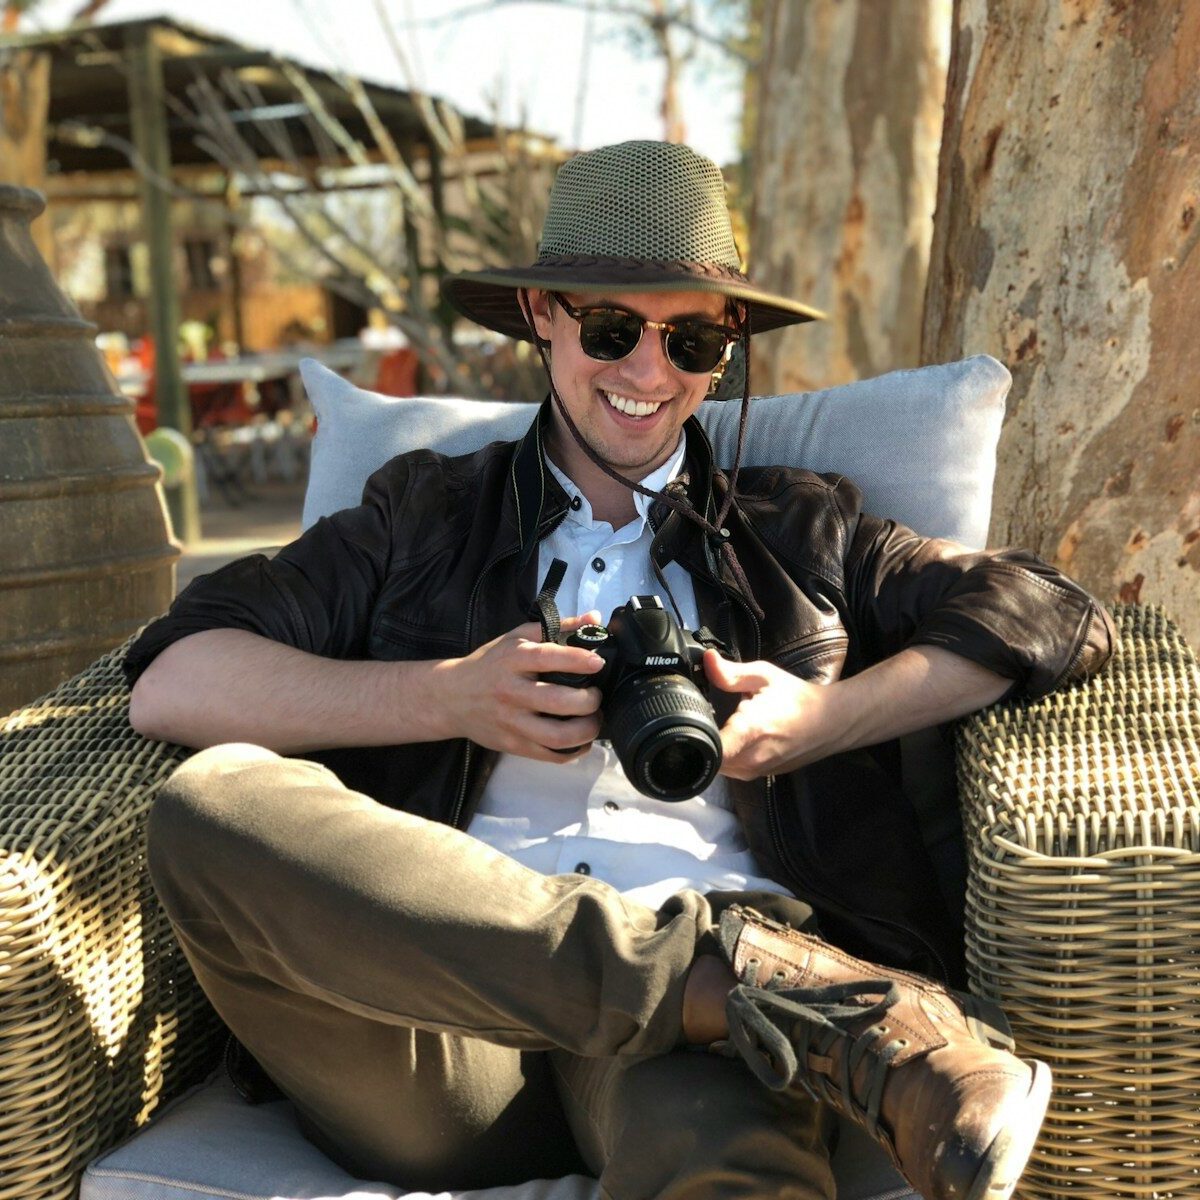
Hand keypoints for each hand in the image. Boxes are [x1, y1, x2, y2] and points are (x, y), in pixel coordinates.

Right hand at [434, 612, 604, 760]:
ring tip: (594, 719)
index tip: (598, 663)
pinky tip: (582, 738)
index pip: (547, 658)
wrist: (450, 698)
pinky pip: (551, 755)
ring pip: (557, 736)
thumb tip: (594, 618)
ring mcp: (511, 722)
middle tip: (596, 695)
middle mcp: (511, 692)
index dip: (577, 660)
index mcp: (512, 660)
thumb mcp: (517, 637)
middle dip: (589, 700)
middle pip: (558, 702)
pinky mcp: (512, 745)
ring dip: (587, 729)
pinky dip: (575, 750)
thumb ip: (557, 626)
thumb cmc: (490, 664)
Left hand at [703, 650, 848, 779]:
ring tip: (721, 728)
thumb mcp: (763, 676)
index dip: (693, 737)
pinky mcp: (760, 776)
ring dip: (715, 750)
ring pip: (719, 767)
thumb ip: (730, 672)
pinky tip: (735, 739)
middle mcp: (751, 757)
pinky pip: (732, 770)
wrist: (831, 723)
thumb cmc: (798, 698)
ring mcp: (757, 771)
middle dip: (701, 741)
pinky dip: (727, 757)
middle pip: (708, 758)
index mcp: (750, 730)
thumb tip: (707, 660)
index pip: (710, 749)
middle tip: (706, 720)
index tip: (691, 723)